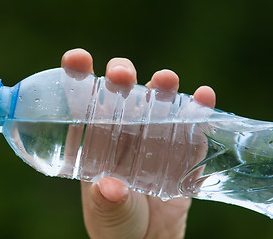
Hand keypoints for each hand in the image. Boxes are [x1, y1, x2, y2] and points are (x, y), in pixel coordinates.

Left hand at [61, 48, 215, 238]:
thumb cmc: (118, 225)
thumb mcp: (107, 216)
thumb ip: (107, 203)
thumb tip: (110, 187)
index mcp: (95, 142)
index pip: (84, 103)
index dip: (79, 77)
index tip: (77, 58)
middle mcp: (123, 132)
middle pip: (121, 94)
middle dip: (121, 76)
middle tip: (122, 73)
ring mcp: (153, 137)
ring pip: (157, 103)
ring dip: (162, 87)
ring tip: (166, 80)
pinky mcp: (181, 148)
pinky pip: (190, 126)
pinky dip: (198, 110)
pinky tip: (203, 98)